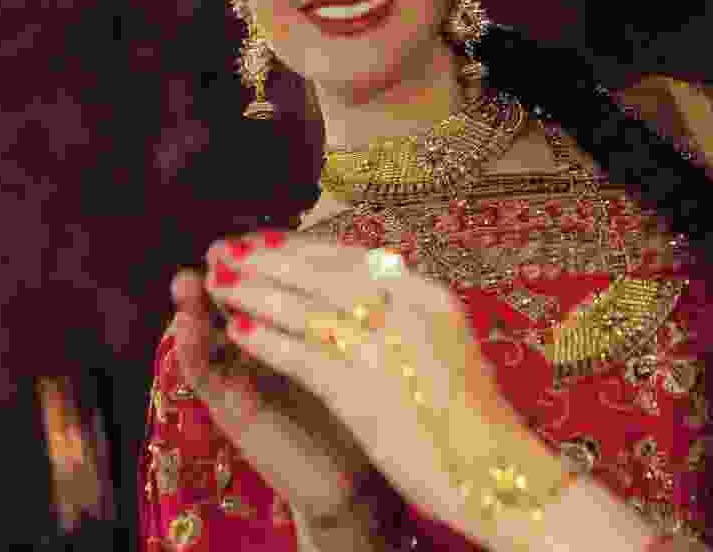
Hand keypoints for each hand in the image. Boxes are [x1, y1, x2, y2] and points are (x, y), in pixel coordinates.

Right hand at [168, 257, 372, 525]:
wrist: (352, 476)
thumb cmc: (360, 410)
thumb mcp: (361, 355)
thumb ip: (359, 315)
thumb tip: (382, 260)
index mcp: (293, 328)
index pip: (273, 284)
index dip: (268, 259)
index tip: (264, 234)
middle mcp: (260, 348)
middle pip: (236, 301)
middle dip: (229, 272)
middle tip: (218, 245)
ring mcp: (240, 377)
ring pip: (209, 332)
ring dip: (195, 304)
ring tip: (187, 279)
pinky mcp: (228, 409)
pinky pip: (207, 375)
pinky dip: (194, 350)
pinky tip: (189, 328)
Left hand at [206, 235, 552, 531]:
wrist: (494, 471)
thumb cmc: (473, 415)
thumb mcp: (448, 345)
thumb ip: (409, 315)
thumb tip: (376, 285)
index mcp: (431, 298)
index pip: (355, 260)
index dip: (304, 249)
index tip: (267, 241)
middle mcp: (409, 312)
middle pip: (324, 274)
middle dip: (269, 260)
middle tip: (226, 248)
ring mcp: (387, 350)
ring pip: (308, 309)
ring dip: (257, 293)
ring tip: (218, 283)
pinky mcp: (365, 393)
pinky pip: (304, 357)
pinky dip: (267, 340)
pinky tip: (237, 332)